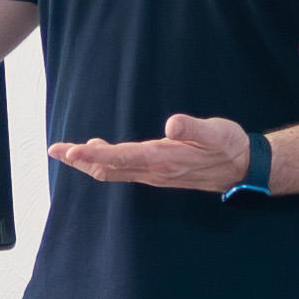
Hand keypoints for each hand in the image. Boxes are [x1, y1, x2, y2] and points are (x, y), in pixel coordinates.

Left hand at [47, 113, 253, 191]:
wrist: (243, 168)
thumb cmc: (230, 146)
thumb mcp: (217, 133)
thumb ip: (194, 128)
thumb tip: (172, 125)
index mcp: (164, 159)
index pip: (121, 158)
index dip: (94, 155)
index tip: (70, 150)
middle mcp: (155, 171)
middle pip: (110, 168)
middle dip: (82, 160)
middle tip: (55, 150)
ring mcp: (156, 174)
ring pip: (115, 171)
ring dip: (90, 163)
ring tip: (67, 153)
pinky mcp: (159, 172)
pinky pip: (125, 170)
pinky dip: (106, 162)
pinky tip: (97, 152)